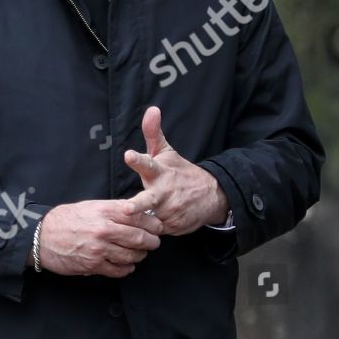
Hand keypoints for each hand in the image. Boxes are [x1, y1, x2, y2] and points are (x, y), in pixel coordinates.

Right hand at [37, 199, 162, 276]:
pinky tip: (125, 264)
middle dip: (152, 242)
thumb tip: (137, 213)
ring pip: (133, 255)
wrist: (41, 236)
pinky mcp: (94, 265)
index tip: (157, 227)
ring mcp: (99, 249)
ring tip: (137, 253)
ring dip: (139, 256)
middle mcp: (104, 230)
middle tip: (153, 242)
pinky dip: (127, 268)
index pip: (139, 217)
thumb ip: (113, 210)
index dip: (153, 224)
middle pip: (141, 238)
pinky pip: (120, 270)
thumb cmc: (65, 220)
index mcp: (104, 212)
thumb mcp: (89, 207)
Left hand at [123, 106, 228, 234]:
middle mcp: (164, 192)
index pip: (147, 164)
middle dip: (138, 205)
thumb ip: (153, 133)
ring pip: (149, 219)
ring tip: (139, 215)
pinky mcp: (174, 226)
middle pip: (148, 200)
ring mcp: (170, 211)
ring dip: (143, 218)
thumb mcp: (166, 152)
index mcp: (159, 172)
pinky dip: (152, 228)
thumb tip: (151, 109)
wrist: (211, 195)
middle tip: (127, 208)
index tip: (128, 155)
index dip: (137, 160)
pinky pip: (155, 229)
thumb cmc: (179, 172)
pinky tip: (151, 222)